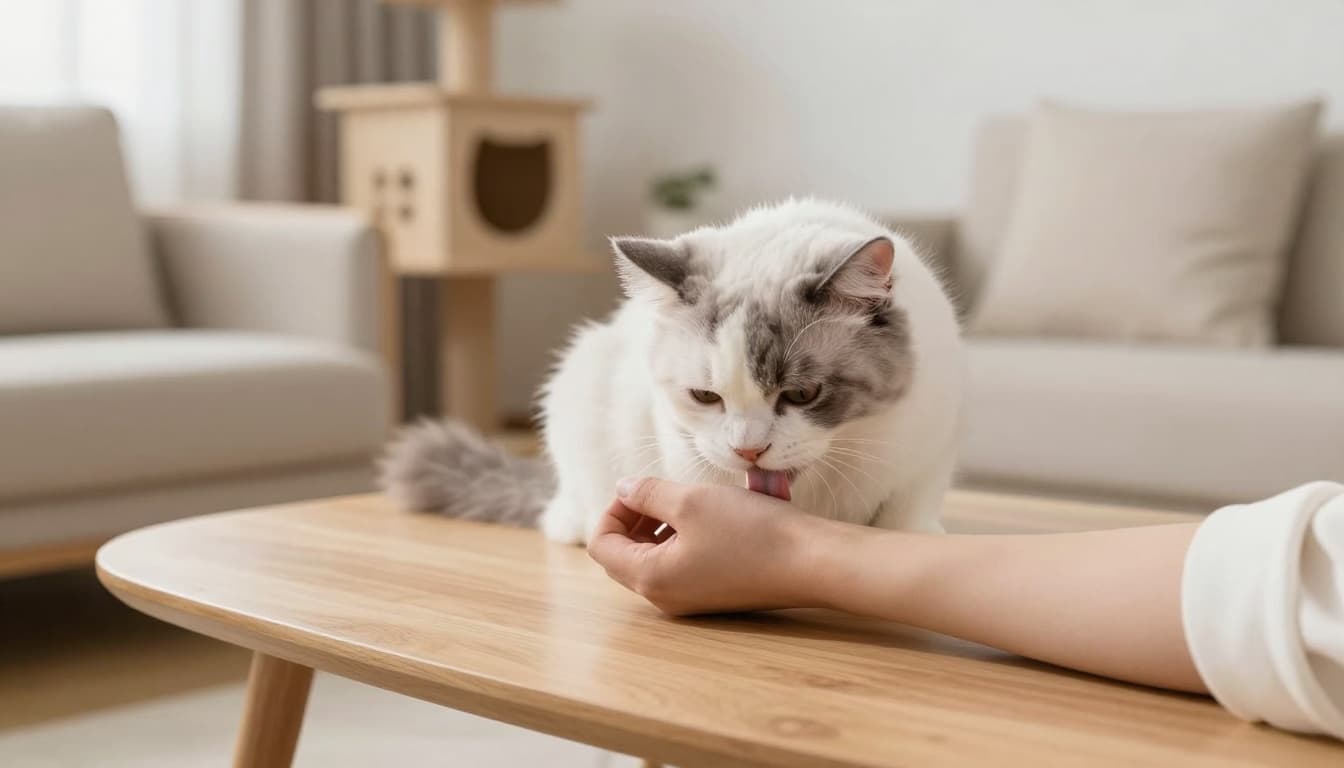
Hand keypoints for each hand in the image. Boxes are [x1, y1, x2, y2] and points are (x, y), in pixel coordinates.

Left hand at [586, 477, 845, 614]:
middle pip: (625, 555)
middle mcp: (665, 597)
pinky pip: (682, 565)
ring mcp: (690, 600)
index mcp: (650, 578)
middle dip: (635, 518)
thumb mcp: (691, 501)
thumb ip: (648, 494)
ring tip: (686, 500)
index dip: (613, 510)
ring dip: (660, 526)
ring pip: (655, 558)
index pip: (603, 545)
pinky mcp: (714, 594)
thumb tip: (623, 489)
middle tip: (659, 492)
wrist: (810, 562)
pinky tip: (710, 517)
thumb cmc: (751, 532)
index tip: (639, 488)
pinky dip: (684, 538)